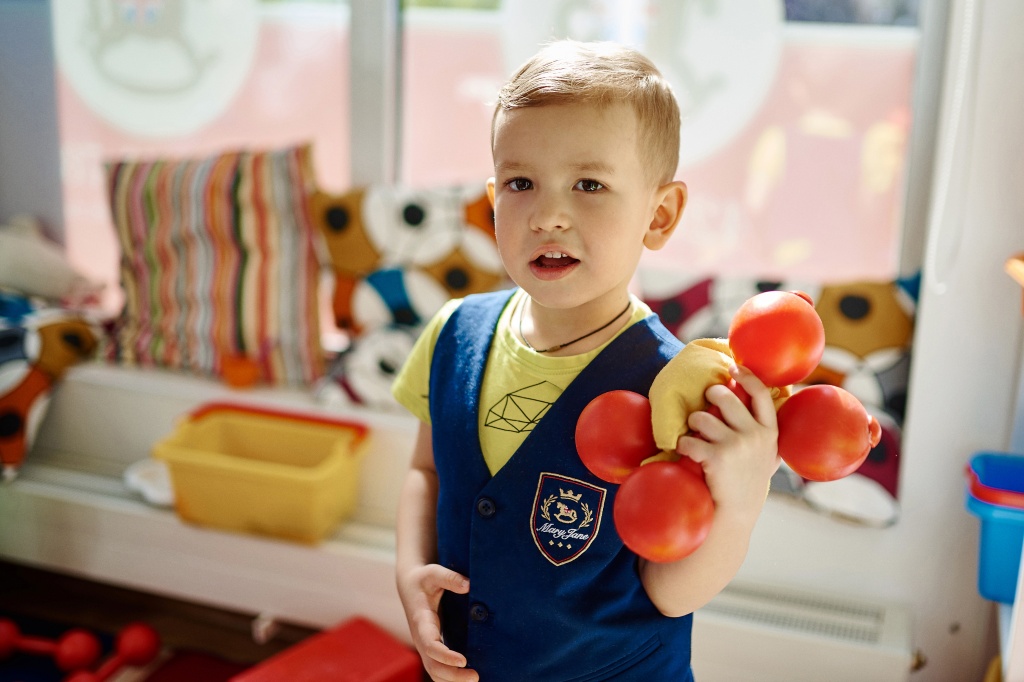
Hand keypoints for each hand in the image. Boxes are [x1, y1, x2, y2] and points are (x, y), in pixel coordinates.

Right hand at [397, 563, 478, 681]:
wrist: (410, 585)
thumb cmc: (424, 579)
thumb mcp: (433, 572)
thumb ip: (449, 578)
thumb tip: (468, 585)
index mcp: (421, 620)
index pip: (430, 644)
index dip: (445, 655)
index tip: (463, 661)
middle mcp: (421, 637)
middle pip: (432, 665)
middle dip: (452, 675)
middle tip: (475, 676)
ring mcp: (424, 645)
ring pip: (433, 671)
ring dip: (452, 680)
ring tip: (475, 679)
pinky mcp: (431, 647)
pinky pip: (437, 668)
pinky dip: (450, 677)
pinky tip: (467, 677)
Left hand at [676, 364, 780, 519]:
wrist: (737, 513)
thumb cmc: (748, 482)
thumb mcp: (767, 455)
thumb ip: (765, 433)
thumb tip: (766, 403)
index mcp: (770, 432)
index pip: (761, 393)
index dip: (746, 376)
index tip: (733, 366)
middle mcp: (756, 435)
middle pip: (725, 398)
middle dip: (709, 397)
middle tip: (704, 405)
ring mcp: (737, 445)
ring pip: (702, 417)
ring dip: (693, 424)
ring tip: (695, 436)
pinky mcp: (716, 457)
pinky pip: (689, 440)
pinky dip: (682, 445)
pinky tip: (685, 452)